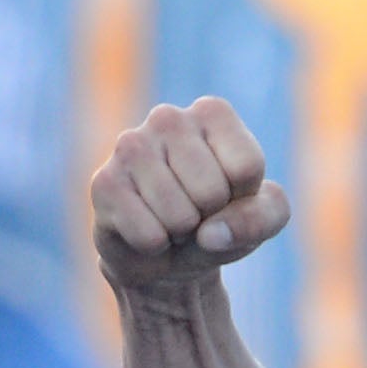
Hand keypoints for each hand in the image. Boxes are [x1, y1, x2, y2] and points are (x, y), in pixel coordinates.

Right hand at [91, 97, 290, 301]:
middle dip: (210, 218)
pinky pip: (148, 235)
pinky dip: (155, 246)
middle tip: (196, 212)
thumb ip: (261, 218)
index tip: (229, 195)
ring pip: (179, 216)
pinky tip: (146, 227)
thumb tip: (210, 234)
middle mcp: (168, 118)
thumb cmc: (219, 222)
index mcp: (212, 113)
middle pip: (212, 192)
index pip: (246, 166)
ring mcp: (130, 146)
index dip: (243, 198)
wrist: (166, 254)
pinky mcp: (104, 182)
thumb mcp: (261, 219)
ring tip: (172, 221)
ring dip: (181, 233)